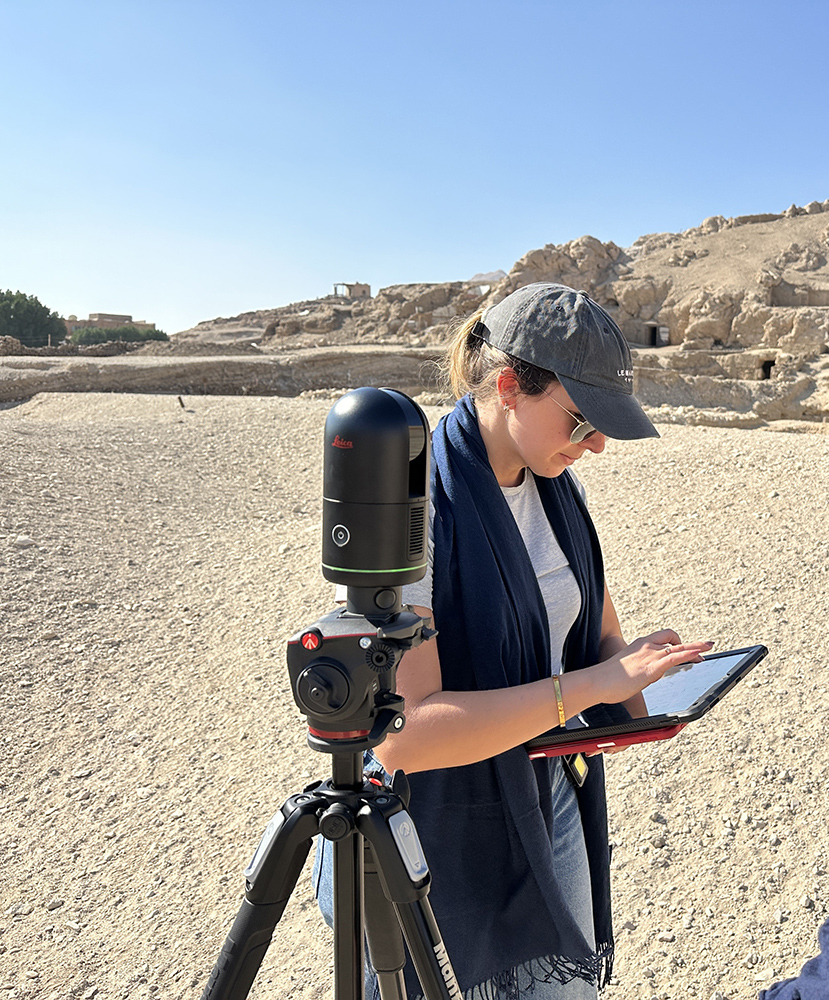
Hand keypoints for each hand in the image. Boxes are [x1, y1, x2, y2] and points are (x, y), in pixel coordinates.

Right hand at [590, 630, 713, 706]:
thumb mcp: (625, 669)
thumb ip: (638, 669)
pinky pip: (676, 657)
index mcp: (639, 645)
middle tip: (705, 646)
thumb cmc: (606, 678)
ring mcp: (650, 655)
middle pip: (673, 638)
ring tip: (708, 648)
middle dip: (691, 643)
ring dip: (696, 647)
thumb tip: (644, 676)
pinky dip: (689, 654)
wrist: (597, 681)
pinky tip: (698, 656)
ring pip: (679, 646)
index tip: (684, 647)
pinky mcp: (653, 666)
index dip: (676, 641)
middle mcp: (646, 645)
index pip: (662, 638)